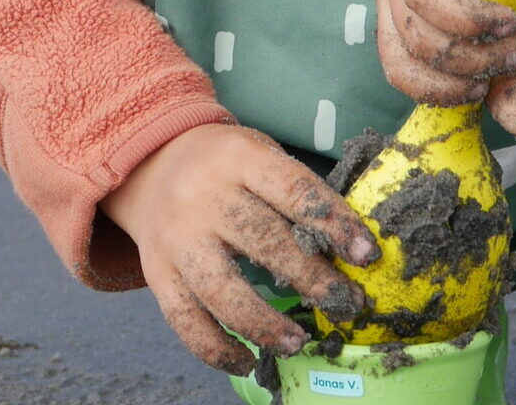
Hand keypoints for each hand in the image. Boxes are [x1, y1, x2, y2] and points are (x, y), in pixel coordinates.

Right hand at [97, 123, 377, 375]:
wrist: (149, 166)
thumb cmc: (225, 166)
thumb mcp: (259, 155)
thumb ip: (295, 195)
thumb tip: (350, 252)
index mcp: (239, 158)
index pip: (294, 190)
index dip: (333, 223)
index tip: (366, 255)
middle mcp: (204, 196)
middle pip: (263, 242)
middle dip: (312, 279)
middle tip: (348, 305)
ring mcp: (176, 238)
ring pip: (222, 289)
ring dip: (265, 324)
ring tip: (299, 342)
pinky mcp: (157, 272)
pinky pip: (185, 319)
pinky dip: (216, 348)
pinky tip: (247, 361)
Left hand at [379, 0, 515, 137]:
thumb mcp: (512, 47)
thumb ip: (512, 84)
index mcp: (402, 19)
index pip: (398, 65)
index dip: (439, 87)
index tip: (481, 88)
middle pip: (414, 34)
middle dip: (468, 57)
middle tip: (511, 53)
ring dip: (470, 20)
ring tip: (512, 23)